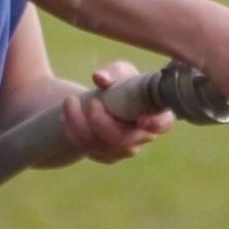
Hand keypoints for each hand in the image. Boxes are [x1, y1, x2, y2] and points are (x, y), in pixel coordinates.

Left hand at [60, 61, 175, 163]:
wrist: (102, 100)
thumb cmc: (119, 83)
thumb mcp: (118, 72)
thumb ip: (112, 73)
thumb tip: (99, 78)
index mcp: (155, 114)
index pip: (163, 124)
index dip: (156, 124)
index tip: (142, 119)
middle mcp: (142, 136)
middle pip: (122, 139)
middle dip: (101, 122)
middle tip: (90, 101)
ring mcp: (123, 149)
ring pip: (101, 146)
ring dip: (79, 124)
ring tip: (69, 101)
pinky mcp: (105, 155)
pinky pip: (87, 149)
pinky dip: (73, 132)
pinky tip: (64, 116)